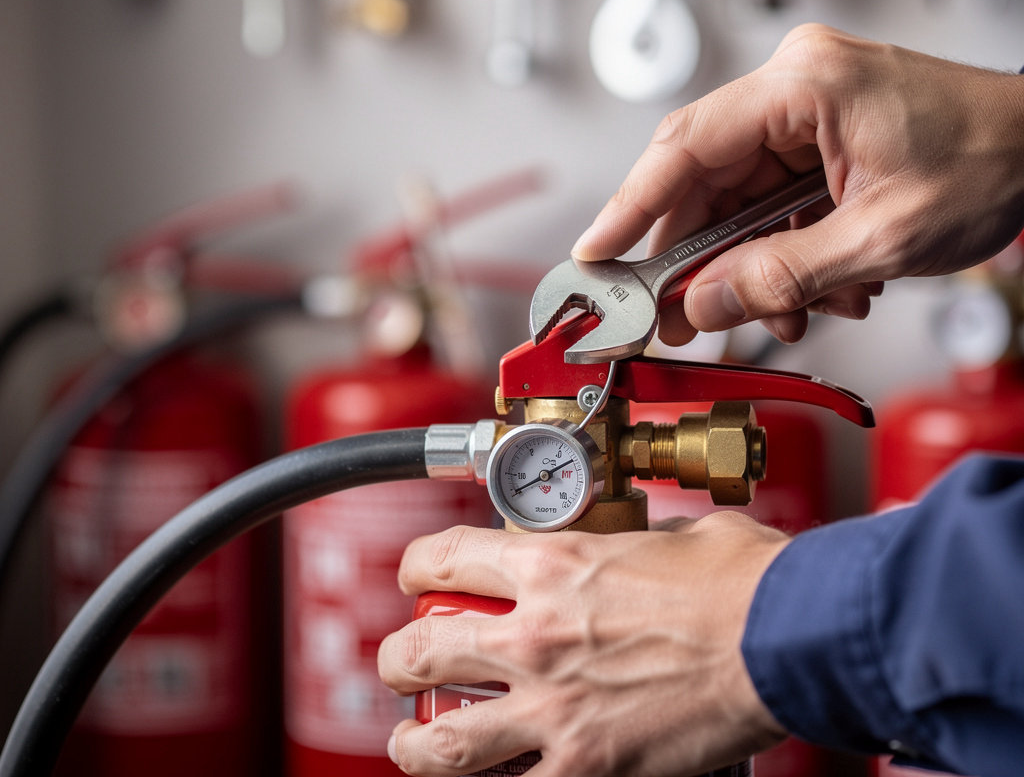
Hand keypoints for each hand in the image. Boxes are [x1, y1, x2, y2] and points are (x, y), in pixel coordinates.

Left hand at [378, 514, 789, 776]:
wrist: (783, 634)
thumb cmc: (737, 578)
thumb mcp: (668, 535)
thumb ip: (631, 542)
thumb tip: (637, 545)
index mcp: (551, 565)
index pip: (442, 557)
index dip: (417, 565)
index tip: (419, 575)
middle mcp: (536, 634)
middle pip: (420, 650)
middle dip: (398, 659)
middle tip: (402, 662)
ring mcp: (555, 707)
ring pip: (443, 741)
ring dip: (415, 743)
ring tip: (410, 742)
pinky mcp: (589, 766)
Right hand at [572, 24, 1023, 344]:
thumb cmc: (995, 161)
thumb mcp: (882, 237)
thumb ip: (783, 274)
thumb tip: (704, 302)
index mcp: (805, 84)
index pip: (686, 146)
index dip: (631, 206)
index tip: (597, 253)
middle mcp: (795, 85)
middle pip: (704, 177)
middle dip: (694, 255)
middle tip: (673, 314)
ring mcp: (806, 108)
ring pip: (736, 198)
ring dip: (749, 263)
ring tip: (780, 310)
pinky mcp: (818, 135)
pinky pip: (770, 199)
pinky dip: (780, 250)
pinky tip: (814, 286)